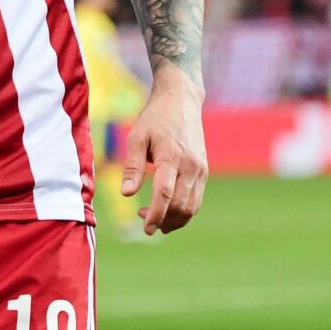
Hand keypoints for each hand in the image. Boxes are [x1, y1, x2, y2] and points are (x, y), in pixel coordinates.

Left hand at [120, 66, 207, 234]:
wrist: (181, 100)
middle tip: (142, 220)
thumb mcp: (137, 136)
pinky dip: (184, 211)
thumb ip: (133, 166)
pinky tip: (167, 208)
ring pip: (191, 207)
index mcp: (172, 157)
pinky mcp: (204, 171)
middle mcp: (191, 166)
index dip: (156, 215)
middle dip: (163, 220)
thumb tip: (126, 194)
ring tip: (153, 218)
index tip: (145, 228)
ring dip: (174, 220)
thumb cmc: (155, 117)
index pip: (165, 194)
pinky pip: (196, 199)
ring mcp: (200, 170)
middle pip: (181, 206)